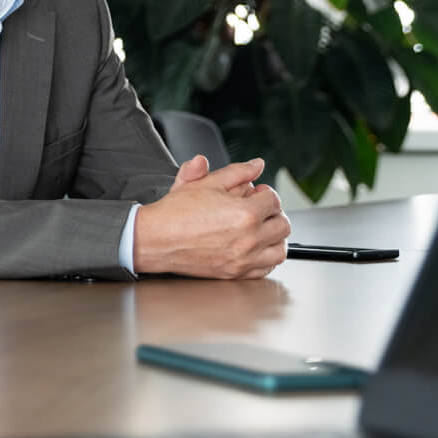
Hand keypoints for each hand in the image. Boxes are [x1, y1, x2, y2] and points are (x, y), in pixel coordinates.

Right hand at [135, 157, 289, 278]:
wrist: (155, 238)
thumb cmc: (175, 212)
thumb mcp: (204, 182)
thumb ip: (236, 171)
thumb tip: (257, 165)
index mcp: (245, 213)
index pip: (274, 200)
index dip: (266, 192)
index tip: (257, 193)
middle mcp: (249, 238)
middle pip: (283, 225)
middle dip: (273, 213)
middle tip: (260, 210)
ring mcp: (244, 258)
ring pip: (280, 250)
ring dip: (275, 237)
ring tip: (263, 229)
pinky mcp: (236, 272)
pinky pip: (266, 268)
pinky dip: (266, 258)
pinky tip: (255, 247)